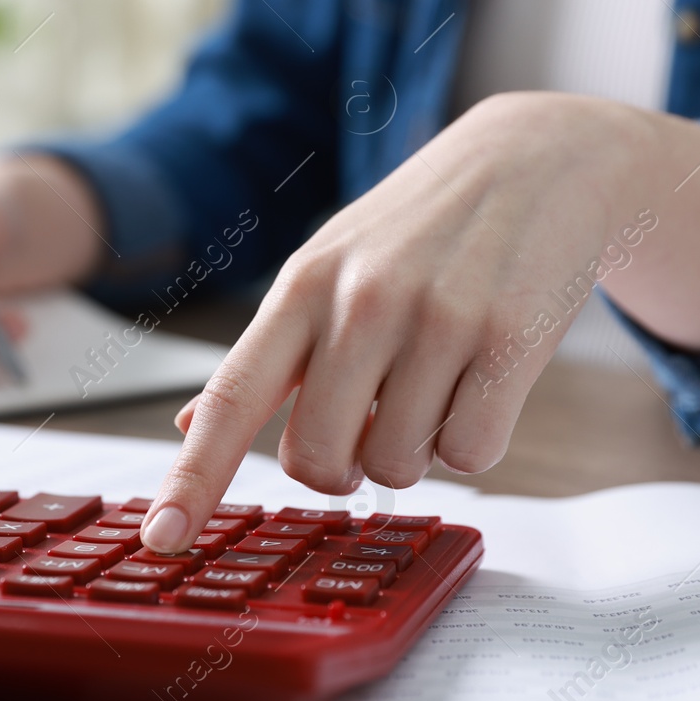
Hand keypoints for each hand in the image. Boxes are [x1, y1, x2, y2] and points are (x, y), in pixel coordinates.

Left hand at [139, 92, 699, 551]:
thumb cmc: (420, 231)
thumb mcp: (329, 268)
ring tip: (437, 380)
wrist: (539, 160)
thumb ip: (267, 355)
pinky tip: (482, 381)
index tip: (160, 540)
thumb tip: (187, 424)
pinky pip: (472, 454)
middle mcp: (361, 300)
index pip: (231, 398)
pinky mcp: (512, 337)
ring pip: (398, 465)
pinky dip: (476, 440)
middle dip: (342, 466)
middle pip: (318, 460)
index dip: (192, 477)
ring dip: (416, 447)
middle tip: (372, 419)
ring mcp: (438, 317)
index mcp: (302, 287)